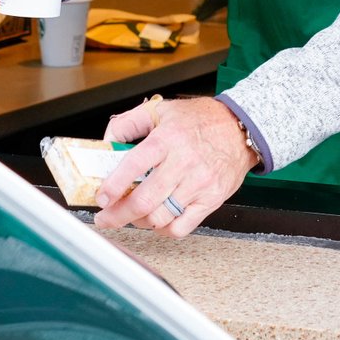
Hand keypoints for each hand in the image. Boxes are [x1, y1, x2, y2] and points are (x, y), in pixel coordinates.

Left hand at [93, 96, 258, 237]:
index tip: (101, 197)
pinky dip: (163, 230)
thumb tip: (107, 143)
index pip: (133, 165)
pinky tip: (156, 221)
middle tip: (106, 217)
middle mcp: (183, 162)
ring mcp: (198, 184)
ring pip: (160, 217)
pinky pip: (182, 227)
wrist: (238, 127)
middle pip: (144, 200)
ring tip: (130, 217)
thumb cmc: (198, 119)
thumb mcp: (159, 109)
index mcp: (166, 138)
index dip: (113, 185)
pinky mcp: (211, 200)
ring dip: (139, 222)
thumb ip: (128, 123)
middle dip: (118, 215)